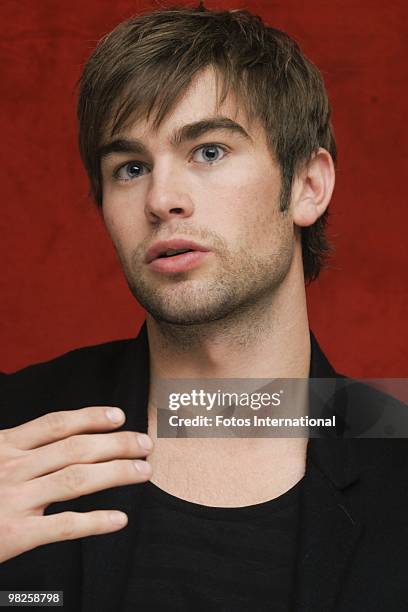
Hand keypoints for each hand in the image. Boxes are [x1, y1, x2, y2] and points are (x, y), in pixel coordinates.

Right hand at [0, 406, 152, 562]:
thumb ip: (20, 447)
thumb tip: (63, 436)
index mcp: (5, 445)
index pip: (56, 424)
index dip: (91, 417)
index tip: (120, 416)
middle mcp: (11, 467)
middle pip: (75, 448)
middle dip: (116, 443)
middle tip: (145, 444)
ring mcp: (14, 500)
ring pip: (76, 480)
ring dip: (116, 473)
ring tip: (143, 471)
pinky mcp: (14, 535)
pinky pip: (64, 526)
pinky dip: (96, 522)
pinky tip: (120, 519)